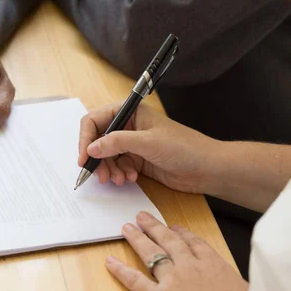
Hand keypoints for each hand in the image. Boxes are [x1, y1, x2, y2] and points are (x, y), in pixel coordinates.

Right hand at [77, 103, 219, 193]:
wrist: (206, 168)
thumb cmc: (184, 148)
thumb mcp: (148, 143)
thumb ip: (117, 143)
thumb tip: (91, 148)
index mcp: (130, 111)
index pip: (95, 120)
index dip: (86, 139)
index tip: (84, 159)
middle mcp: (128, 125)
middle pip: (97, 140)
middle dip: (97, 159)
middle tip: (101, 176)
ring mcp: (131, 143)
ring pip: (105, 156)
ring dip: (108, 169)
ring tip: (119, 179)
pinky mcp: (136, 159)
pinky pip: (116, 166)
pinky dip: (118, 174)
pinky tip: (129, 178)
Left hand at [106, 212, 290, 290]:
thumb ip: (229, 283)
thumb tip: (230, 287)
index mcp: (213, 263)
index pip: (193, 242)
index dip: (180, 233)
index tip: (173, 227)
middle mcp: (190, 266)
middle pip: (168, 241)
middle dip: (154, 227)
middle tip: (142, 217)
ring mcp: (173, 280)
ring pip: (150, 253)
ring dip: (137, 239)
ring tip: (127, 228)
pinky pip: (135, 280)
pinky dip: (120, 270)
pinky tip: (110, 261)